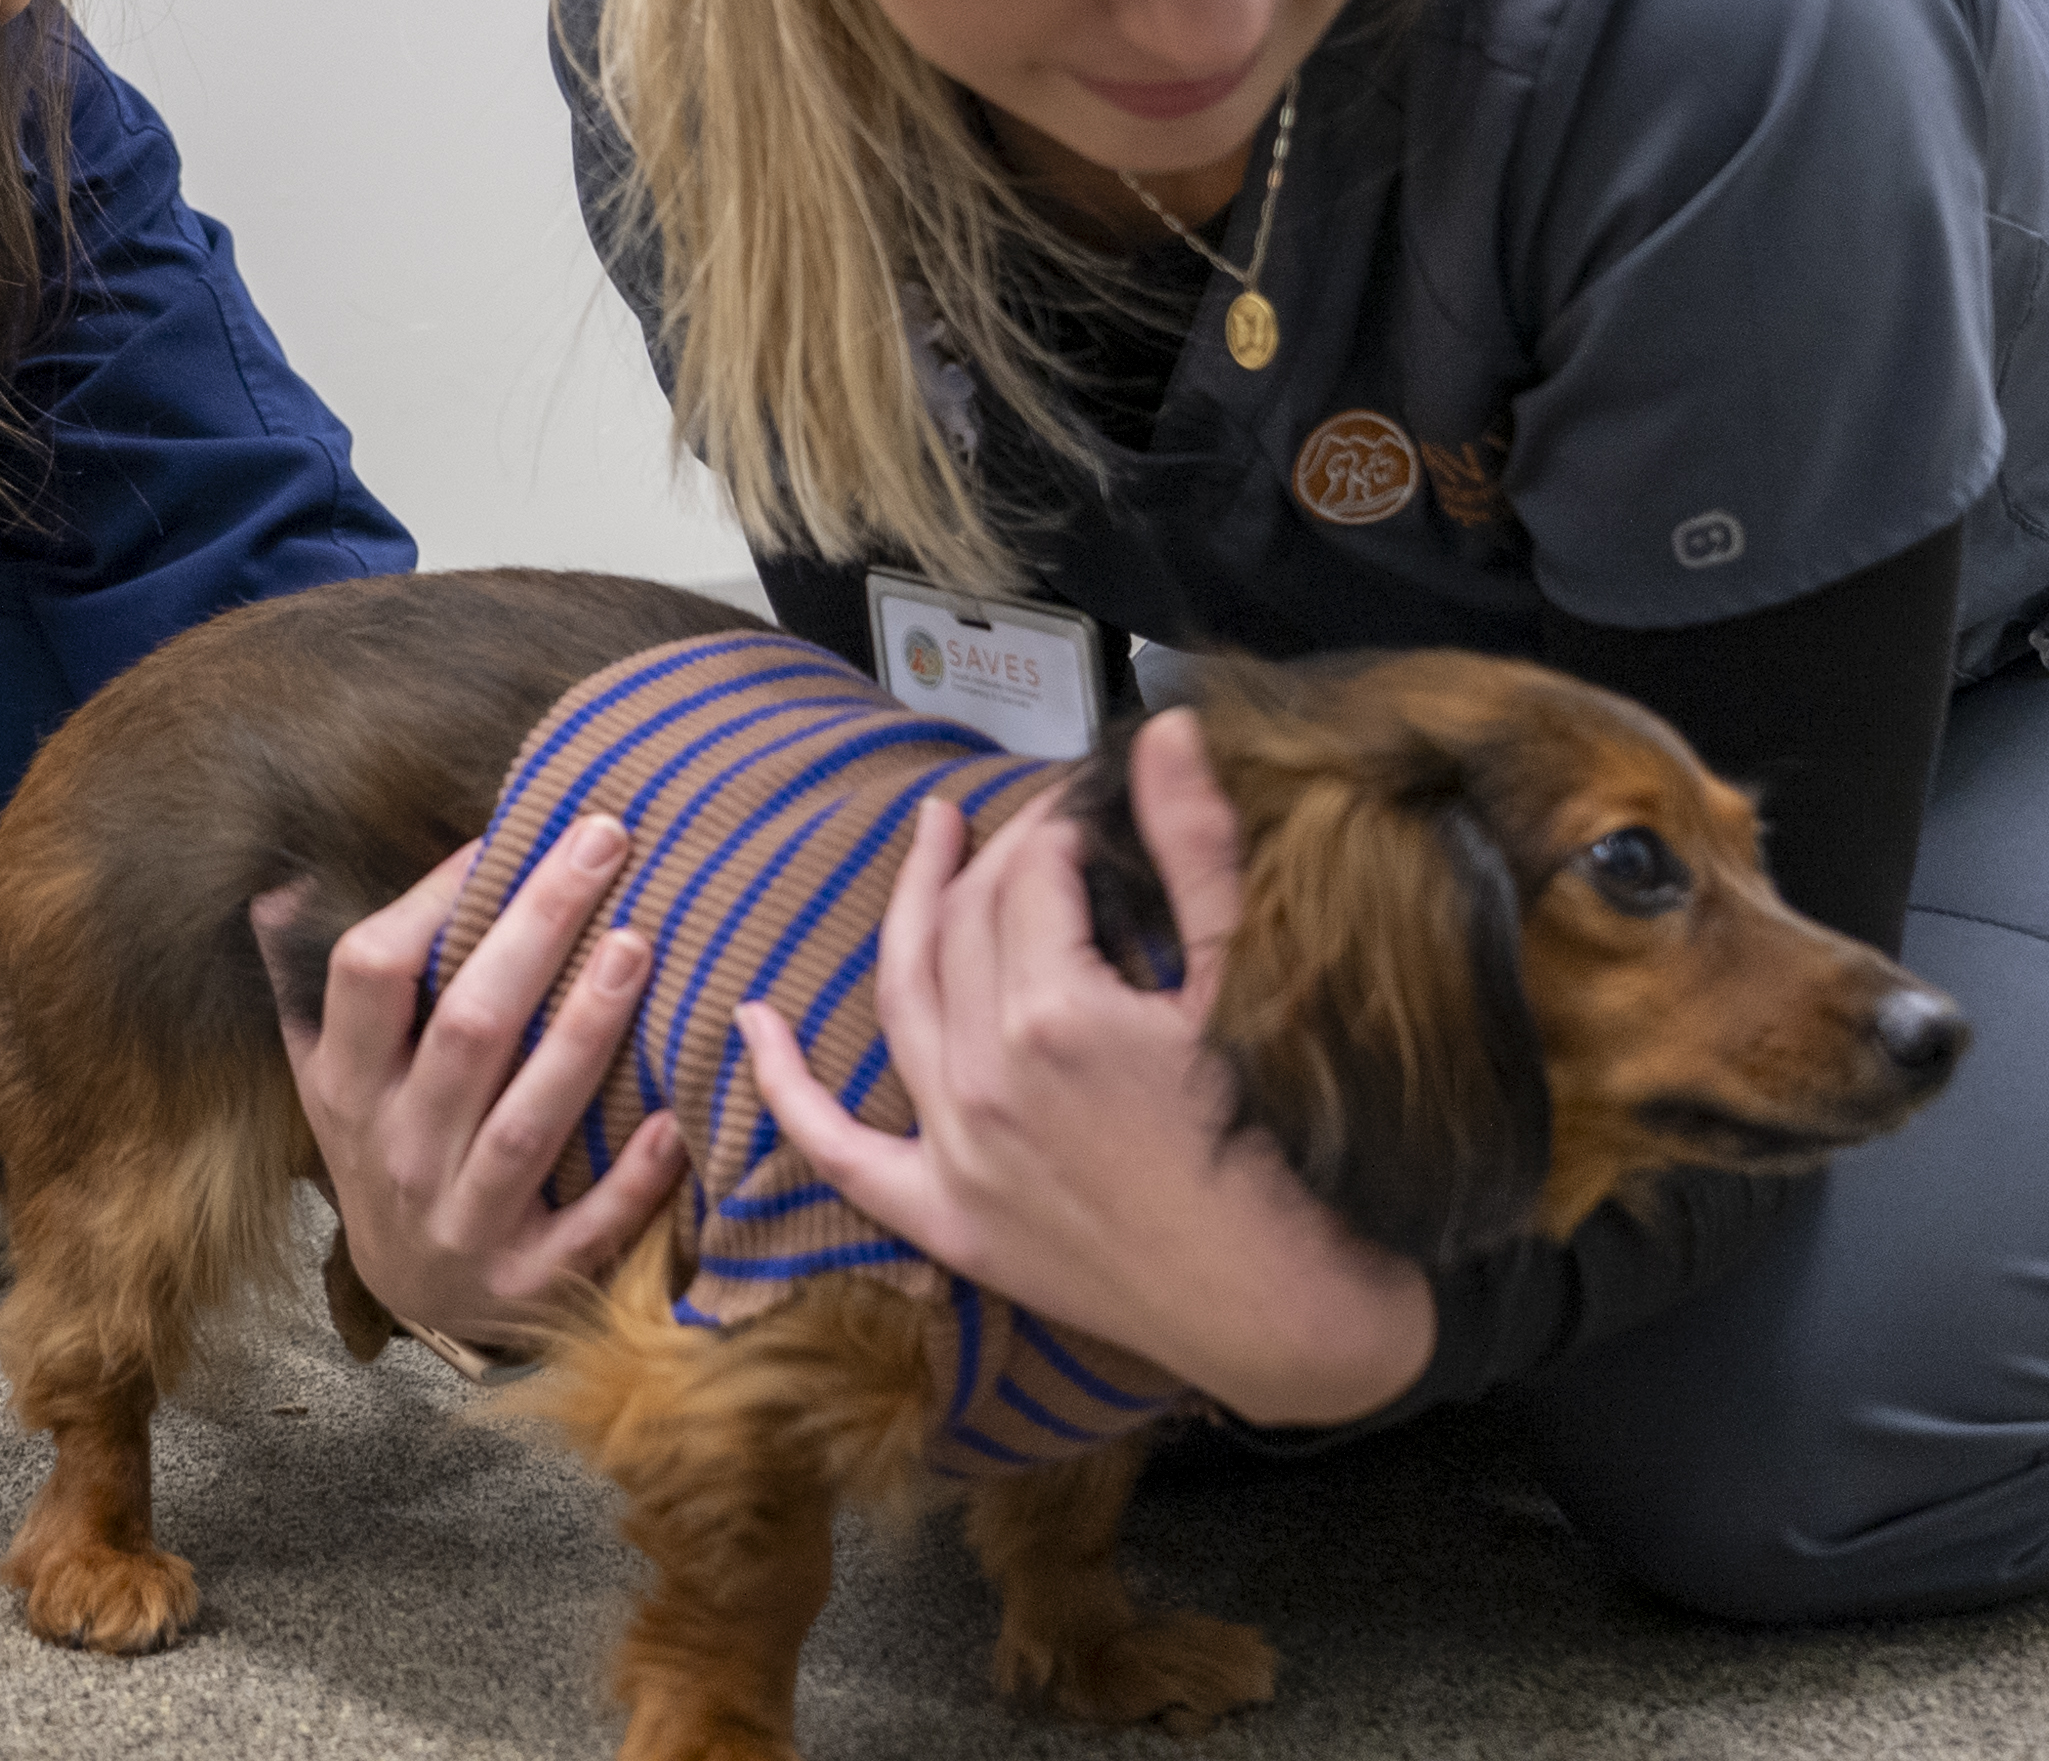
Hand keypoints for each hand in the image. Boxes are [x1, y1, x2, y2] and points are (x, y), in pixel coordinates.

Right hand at [250, 816, 687, 1347]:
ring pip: (525, 1122)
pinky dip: (631, 1181)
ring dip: (584, 1032)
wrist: (414, 1298)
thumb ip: (308, 985)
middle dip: (537, 927)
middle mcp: (397, 1151)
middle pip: (468, 1028)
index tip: (500, 833)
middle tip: (604, 839)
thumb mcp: (328, 1074)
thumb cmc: (386, 1149)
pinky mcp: (525, 1284)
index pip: (368, 973)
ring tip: (639, 945)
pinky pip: (584, 1230)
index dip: (429, 898)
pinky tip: (674, 1118)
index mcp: (347, 1084)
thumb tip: (281, 886)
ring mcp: (460, 1222)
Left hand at [732, 711, 1433, 1427]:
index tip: (1099, 801)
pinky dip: (788, 1090)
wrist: (1292, 1315)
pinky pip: (841, 1151)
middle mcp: (986, 1080)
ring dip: (910, 912)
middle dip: (1006, 853)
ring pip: (903, 1002)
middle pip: (969, 923)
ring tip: (931, 843)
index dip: (1064, 818)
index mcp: (1056, 1015)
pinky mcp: (951, 1223)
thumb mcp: (1247, 987)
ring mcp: (958, 1154)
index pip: (1033, 871)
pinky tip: (756, 1026)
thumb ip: (1193, 849)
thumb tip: (1159, 733)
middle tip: (1047, 823)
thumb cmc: (1290, 1151)